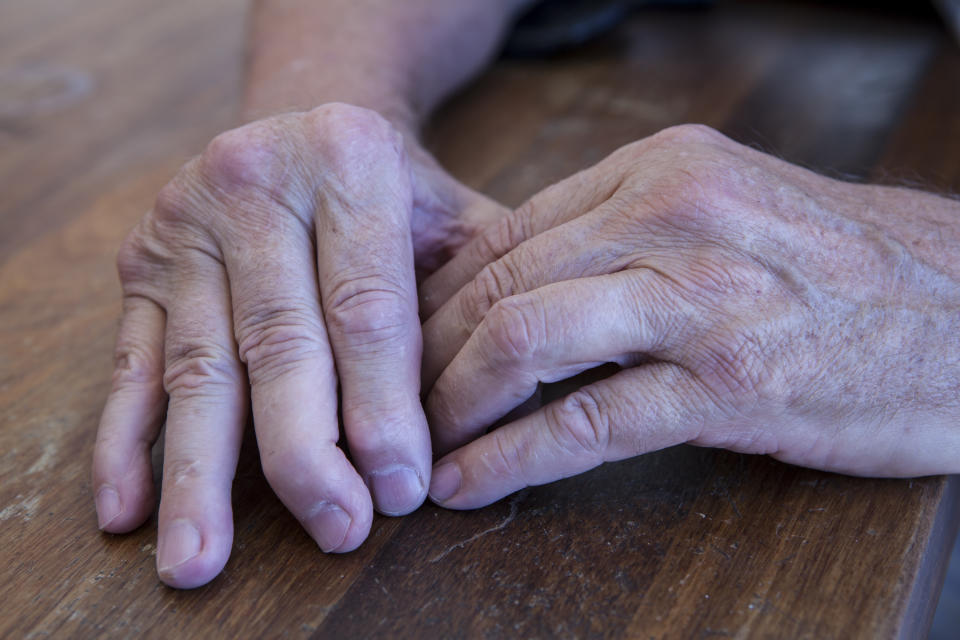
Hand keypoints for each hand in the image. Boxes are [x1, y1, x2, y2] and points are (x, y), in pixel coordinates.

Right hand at [92, 103, 505, 587]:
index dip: (383, 409)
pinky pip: (131, 362)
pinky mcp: (140, 262)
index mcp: (348, 159)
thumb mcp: (454, 216)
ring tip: (198, 562)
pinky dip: (125, 442)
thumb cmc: (397, 194)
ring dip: (199, 474)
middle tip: (335, 530)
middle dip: (305, 454)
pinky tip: (128, 510)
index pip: (366, 309)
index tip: (400, 491)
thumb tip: (508, 414)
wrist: (308, 122)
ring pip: (197, 367)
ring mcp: (183, 220)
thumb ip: (487, 295)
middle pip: (278, 344)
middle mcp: (253, 179)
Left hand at [419, 124, 959, 509]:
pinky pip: (587, 419)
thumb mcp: (724, 215)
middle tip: (388, 401)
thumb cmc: (837, 269)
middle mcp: (671, 216)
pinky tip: (470, 483)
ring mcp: (699, 298)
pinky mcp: (728, 383)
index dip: (435, 297)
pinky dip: (512, 456)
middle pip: (500, 283)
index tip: (401, 344)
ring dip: (452, 401)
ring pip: (525, 339)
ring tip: (416, 445)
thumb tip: (516, 283)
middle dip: (424, 353)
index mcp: (660, 171)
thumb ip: (621, 237)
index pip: (505, 233)